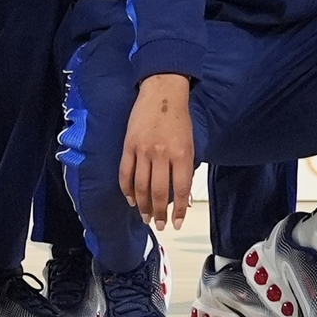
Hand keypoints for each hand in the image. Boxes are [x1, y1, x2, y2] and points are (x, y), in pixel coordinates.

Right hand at [119, 73, 195, 227]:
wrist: (162, 92)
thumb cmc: (180, 118)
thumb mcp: (190, 143)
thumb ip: (185, 168)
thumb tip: (182, 196)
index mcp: (182, 154)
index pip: (180, 189)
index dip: (178, 210)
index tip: (176, 223)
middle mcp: (162, 154)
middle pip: (159, 192)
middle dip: (159, 213)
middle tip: (159, 225)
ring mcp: (143, 150)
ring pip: (141, 186)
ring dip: (143, 206)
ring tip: (146, 218)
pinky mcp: (129, 146)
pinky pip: (126, 173)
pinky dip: (127, 190)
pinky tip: (131, 200)